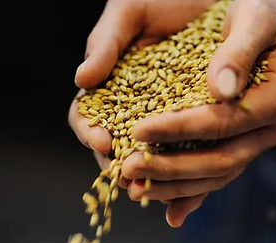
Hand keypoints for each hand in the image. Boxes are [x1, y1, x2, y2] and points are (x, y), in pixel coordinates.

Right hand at [68, 0, 216, 192]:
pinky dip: (184, 170)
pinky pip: (185, 149)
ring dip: (150, 176)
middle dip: (119, 164)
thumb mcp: (129, 12)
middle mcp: (133, 106)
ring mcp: (163, 116)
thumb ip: (105, 43)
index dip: (89, 131)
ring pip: (151, 154)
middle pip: (116, 145)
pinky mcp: (193, 121)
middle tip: (130, 180)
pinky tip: (189, 185)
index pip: (88, 116)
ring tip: (155, 191)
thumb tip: (82, 79)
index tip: (102, 141)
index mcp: (109, 85)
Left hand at [121, 0, 275, 226]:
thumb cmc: (269, 16)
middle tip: (129, 169)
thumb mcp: (257, 17)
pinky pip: (220, 176)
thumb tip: (220, 90)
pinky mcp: (247, 147)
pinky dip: (195, 195)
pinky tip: (171, 213)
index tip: (138, 130)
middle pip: (220, 160)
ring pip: (218, 176)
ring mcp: (260, 142)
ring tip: (138, 190)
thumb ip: (239, 51)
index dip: (178, 129)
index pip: (221, 121)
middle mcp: (273, 129)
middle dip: (171, 167)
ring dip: (176, 187)